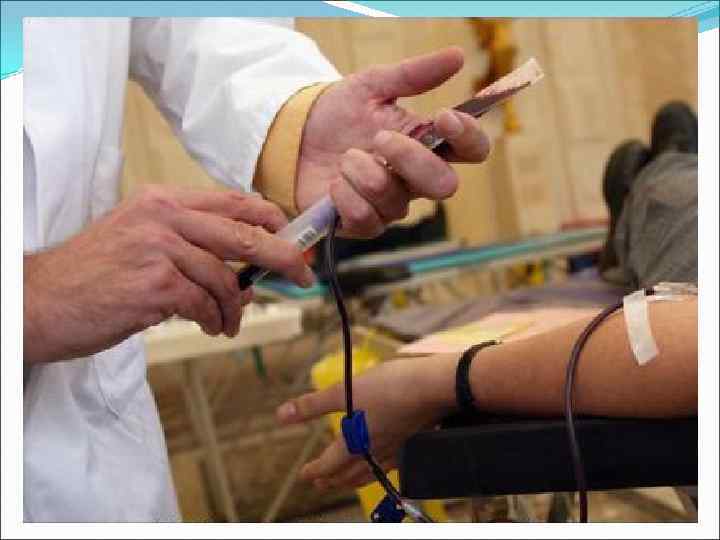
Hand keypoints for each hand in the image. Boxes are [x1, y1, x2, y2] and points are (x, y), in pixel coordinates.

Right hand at [23, 186, 314, 362]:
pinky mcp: (153, 284)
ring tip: (228, 323)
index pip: (233, 201)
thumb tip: (246, 282)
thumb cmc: (93, 276)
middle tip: (303, 276)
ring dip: (236, 307)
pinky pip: (205, 303)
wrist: (39, 300)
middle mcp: (163, 216)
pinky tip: (211, 327)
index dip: (271, 219)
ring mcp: (158, 249)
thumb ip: (194, 254)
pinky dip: (215, 319)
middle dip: (282, 257)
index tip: (292, 238)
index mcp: (163, 201)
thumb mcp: (143, 246)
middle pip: (243, 233)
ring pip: (225, 278)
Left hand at [276, 354, 457, 489]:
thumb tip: (280, 415)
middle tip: (320, 483)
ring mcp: (395, 450)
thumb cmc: (388, 387)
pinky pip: (390, 467)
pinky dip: (378, 471)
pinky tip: (383, 464)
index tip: (305, 475)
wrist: (433, 387)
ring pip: (369, 473)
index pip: (328, 465)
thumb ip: (313, 405)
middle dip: (331, 480)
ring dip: (352, 479)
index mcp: (354, 444)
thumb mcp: (345, 391)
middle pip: (348, 474)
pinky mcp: (411, 443)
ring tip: (345, 480)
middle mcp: (373, 453)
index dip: (314, 471)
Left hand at [297, 47, 490, 237]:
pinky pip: (365, 217)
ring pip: (397, 202)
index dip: (468, 137)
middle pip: (445, 186)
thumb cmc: (337, 114)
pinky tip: (333, 183)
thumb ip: (412, 74)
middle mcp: (415, 179)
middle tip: (379, 138)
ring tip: (344, 157)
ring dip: (363, 173)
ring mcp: (390, 204)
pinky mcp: (363, 224)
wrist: (293, 138)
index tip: (443, 116)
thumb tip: (457, 55)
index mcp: (427, 144)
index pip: (471, 150)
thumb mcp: (371, 86)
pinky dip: (344, 195)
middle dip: (411, 160)